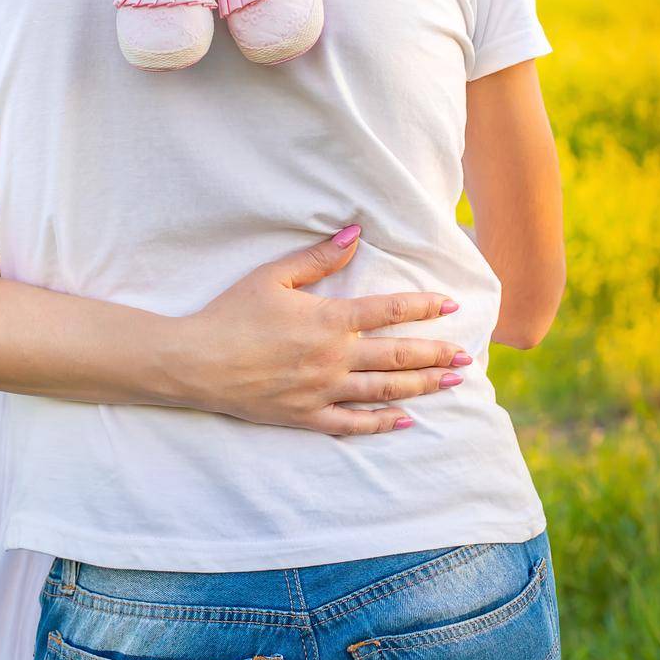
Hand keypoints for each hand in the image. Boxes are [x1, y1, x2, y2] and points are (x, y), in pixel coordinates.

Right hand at [170, 229, 469, 435]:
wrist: (194, 363)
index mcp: (328, 319)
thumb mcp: (273, 276)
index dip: (423, 307)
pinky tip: (407, 420)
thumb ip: (318, 258)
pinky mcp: (307, 417)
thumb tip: (354, 235)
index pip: (389, 311)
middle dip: (435, 354)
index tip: (451, 305)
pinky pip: (354, 424)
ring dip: (422, 386)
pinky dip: (383, 423)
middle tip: (465, 355)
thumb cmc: (231, 313)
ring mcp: (322, 391)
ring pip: (384, 390)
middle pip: (397, 355)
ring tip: (451, 383)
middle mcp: (334, 358)